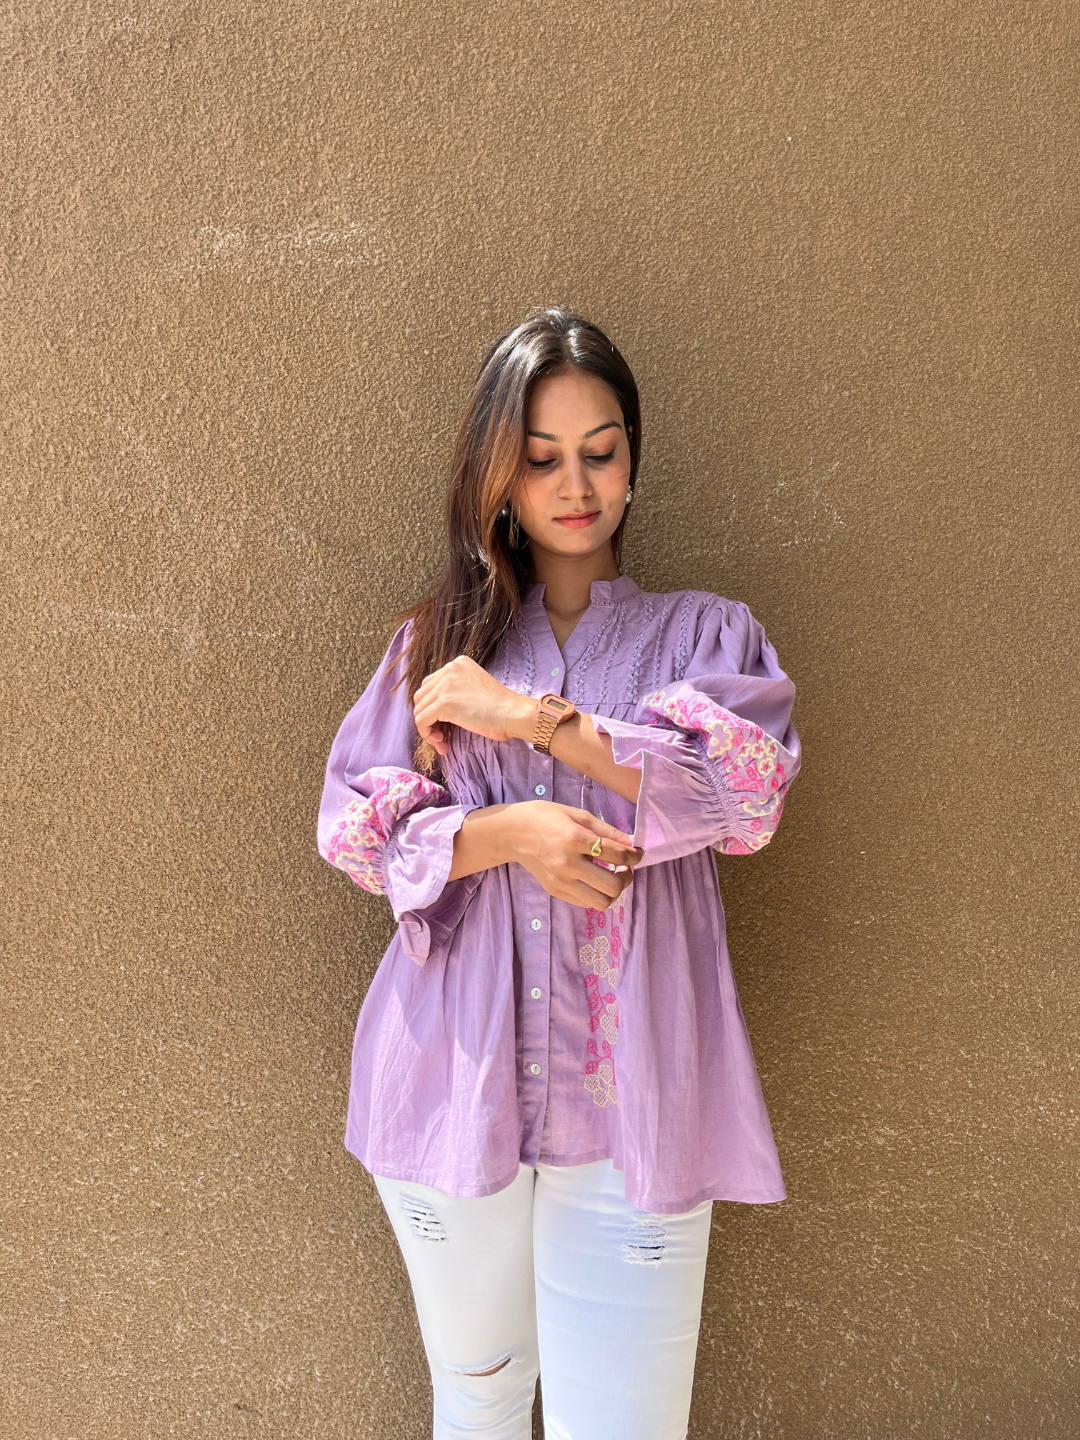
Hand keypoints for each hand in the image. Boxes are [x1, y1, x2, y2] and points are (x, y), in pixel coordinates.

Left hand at [413, 655, 534, 756]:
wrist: (514, 713)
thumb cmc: (502, 708)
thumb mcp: (475, 688)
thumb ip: (457, 690)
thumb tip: (435, 709)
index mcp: (458, 663)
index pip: (431, 685)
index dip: (433, 707)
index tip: (445, 724)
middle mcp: (449, 669)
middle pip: (421, 696)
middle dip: (428, 718)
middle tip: (441, 735)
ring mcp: (445, 685)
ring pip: (419, 709)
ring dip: (427, 729)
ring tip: (442, 741)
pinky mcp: (444, 703)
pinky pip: (421, 721)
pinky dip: (427, 734)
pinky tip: (442, 743)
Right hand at [500, 802, 643, 908]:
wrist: (511, 833)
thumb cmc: (544, 817)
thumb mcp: (577, 814)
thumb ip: (606, 830)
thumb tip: (631, 842)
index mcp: (574, 839)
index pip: (616, 855)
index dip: (634, 855)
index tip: (638, 853)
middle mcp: (567, 863)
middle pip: (613, 885)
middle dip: (627, 877)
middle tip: (626, 867)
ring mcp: (560, 881)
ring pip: (601, 902)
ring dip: (614, 891)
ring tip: (612, 877)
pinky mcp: (555, 891)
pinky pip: (586, 903)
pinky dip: (597, 895)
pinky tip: (596, 881)